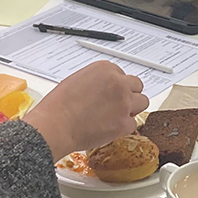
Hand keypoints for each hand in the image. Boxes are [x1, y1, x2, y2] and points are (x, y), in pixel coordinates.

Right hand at [23, 61, 148, 158]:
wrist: (55, 125)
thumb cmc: (58, 105)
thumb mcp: (77, 80)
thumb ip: (97, 81)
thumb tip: (104, 89)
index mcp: (105, 69)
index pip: (122, 74)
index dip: (117, 86)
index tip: (111, 93)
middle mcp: (118, 82)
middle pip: (136, 85)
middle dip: (129, 94)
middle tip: (118, 104)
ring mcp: (124, 103)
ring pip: (142, 102)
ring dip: (132, 109)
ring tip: (117, 116)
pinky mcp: (124, 123)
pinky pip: (133, 124)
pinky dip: (124, 128)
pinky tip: (110, 129)